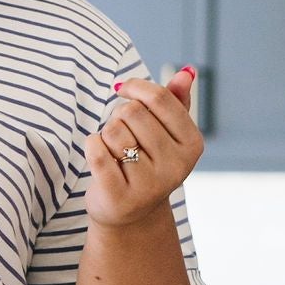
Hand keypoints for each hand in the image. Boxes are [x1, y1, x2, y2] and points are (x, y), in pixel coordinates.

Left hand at [85, 64, 202, 230]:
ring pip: (113, 131)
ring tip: (115, 151)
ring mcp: (149, 185)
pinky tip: (100, 157)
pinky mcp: (119, 197)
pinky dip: (92, 146)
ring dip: (106, 134)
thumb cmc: (147, 162)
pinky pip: (96, 152)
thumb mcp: (166, 132)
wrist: (130, 213)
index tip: (124, 89)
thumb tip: (186, 72)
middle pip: (132, 113)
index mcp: (192, 145)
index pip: (159, 98)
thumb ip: (175, 101)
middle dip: (119, 116)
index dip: (135, 87)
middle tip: (122, 134)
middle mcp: (175, 167)